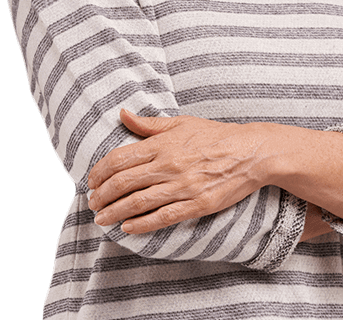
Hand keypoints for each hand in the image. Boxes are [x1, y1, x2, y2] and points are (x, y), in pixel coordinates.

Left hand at [87, 110, 270, 233]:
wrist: (251, 152)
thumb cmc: (215, 136)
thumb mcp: (181, 123)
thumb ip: (149, 124)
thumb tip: (122, 115)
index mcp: (163, 144)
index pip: (120, 158)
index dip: (100, 171)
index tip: (92, 180)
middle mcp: (169, 165)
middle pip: (123, 183)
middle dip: (102, 195)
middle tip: (93, 202)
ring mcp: (183, 186)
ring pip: (138, 202)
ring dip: (115, 212)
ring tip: (102, 218)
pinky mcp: (196, 204)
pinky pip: (163, 217)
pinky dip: (141, 224)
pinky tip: (127, 228)